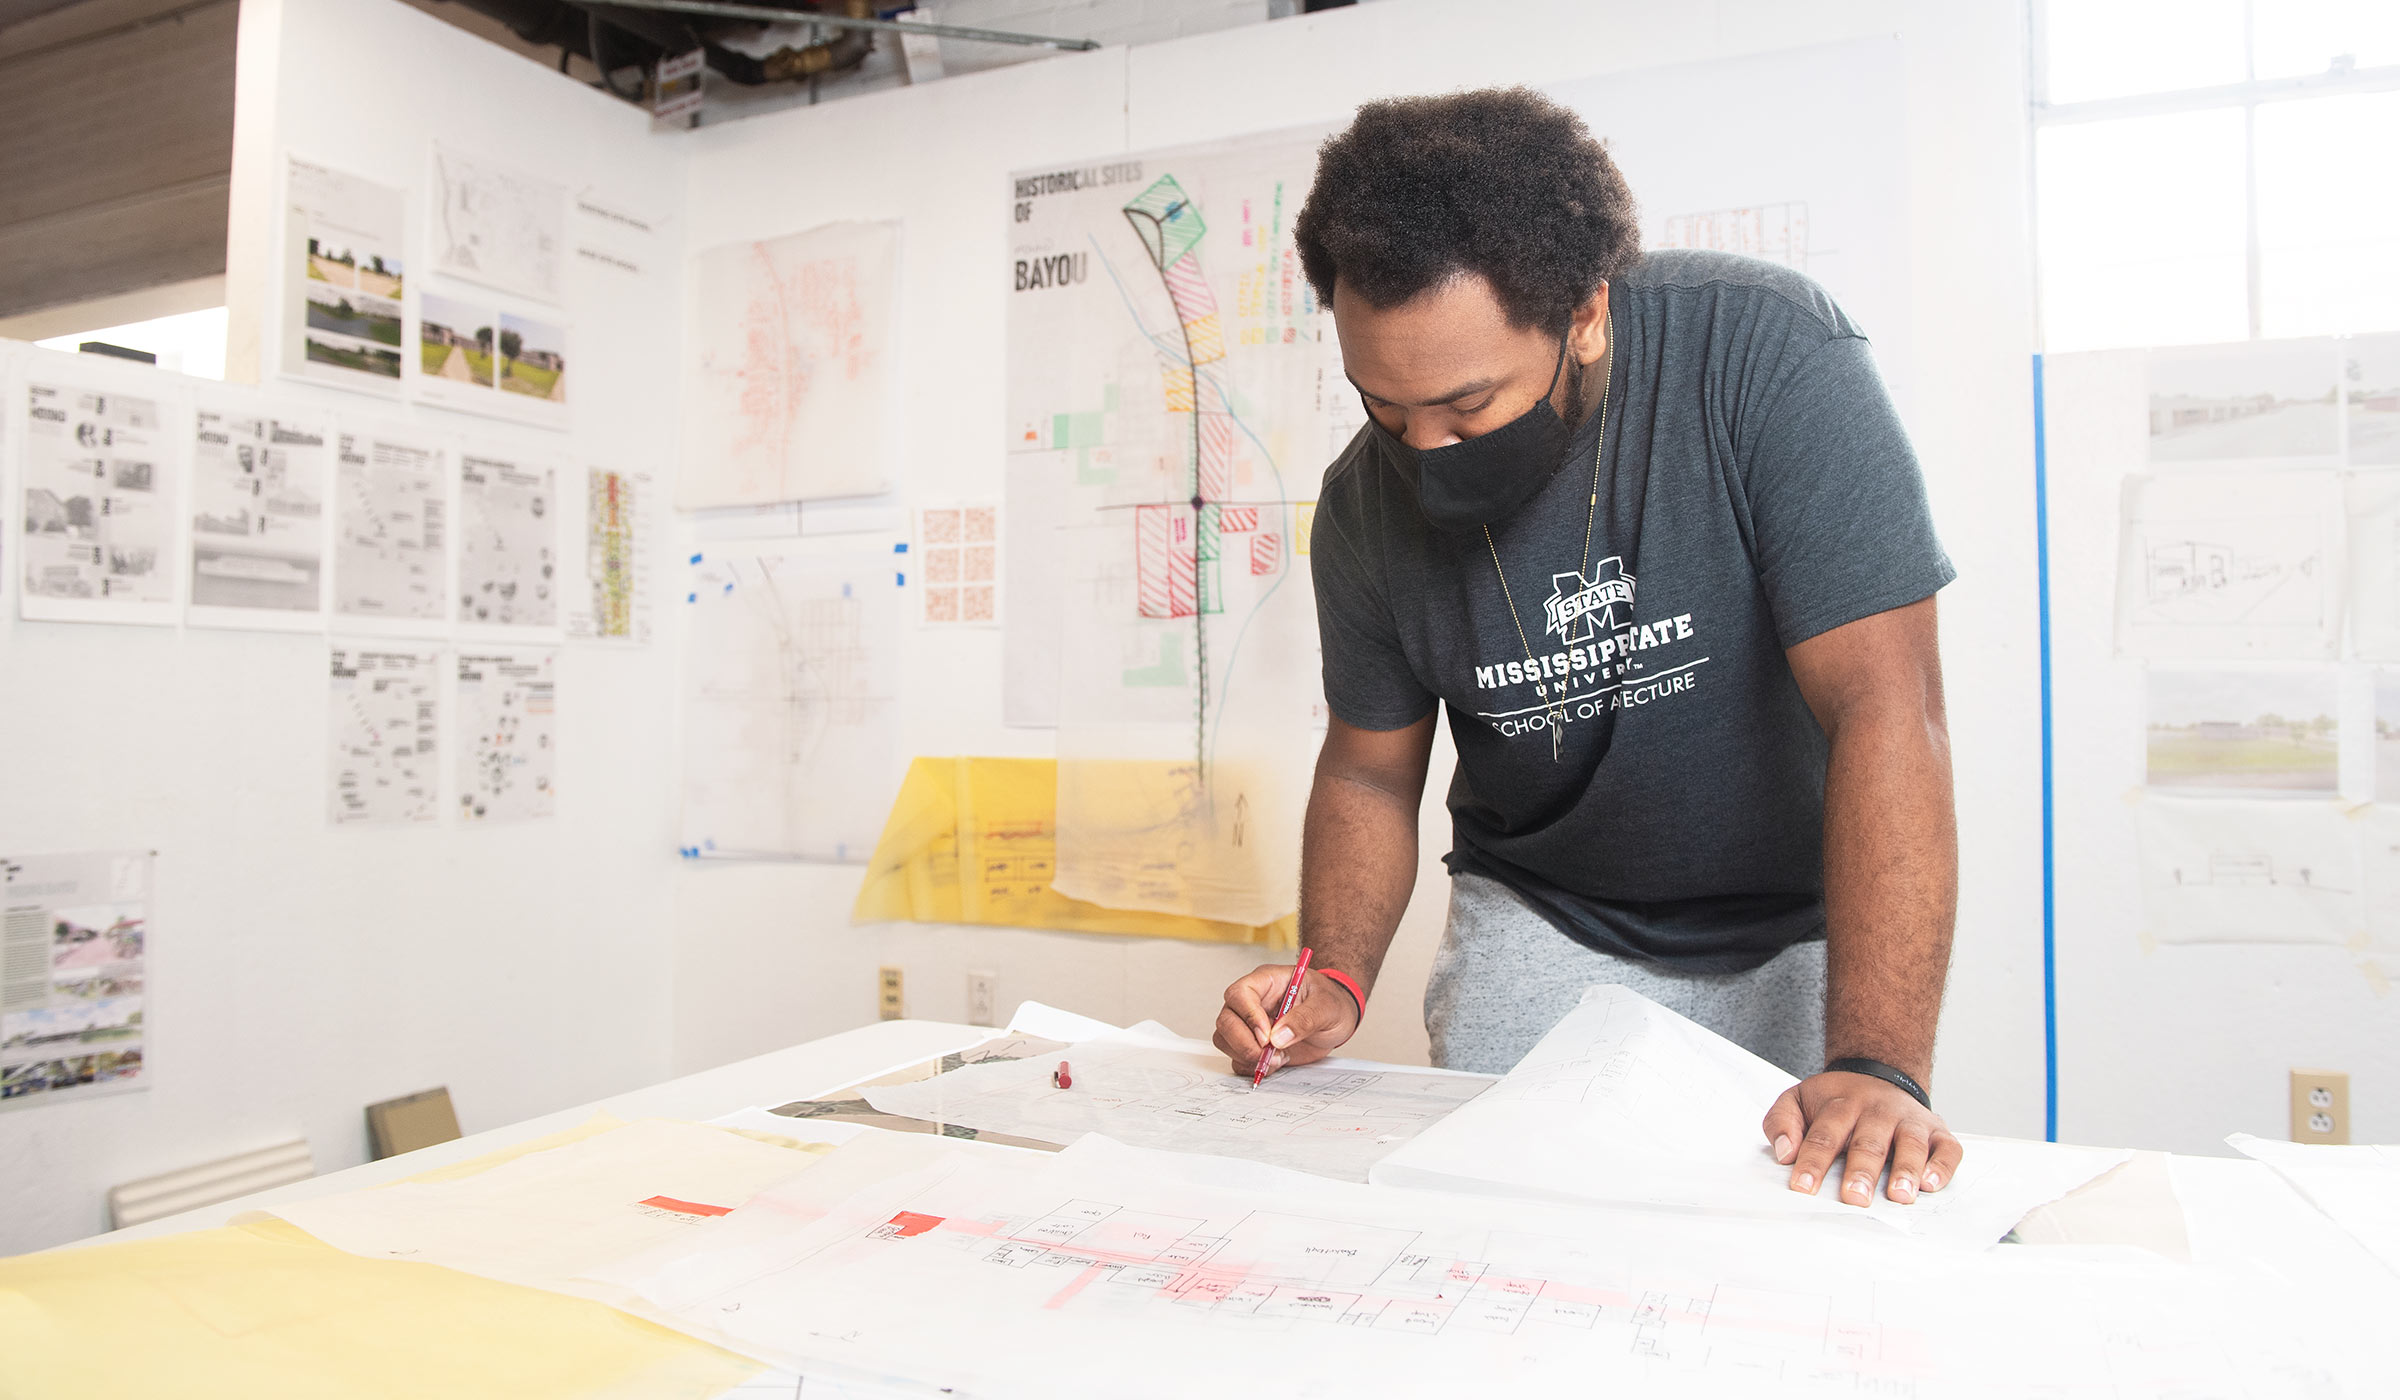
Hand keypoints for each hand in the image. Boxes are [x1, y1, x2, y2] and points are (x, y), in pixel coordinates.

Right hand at [1212, 964, 1360, 1077]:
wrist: (1338, 1019)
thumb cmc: (1331, 1002)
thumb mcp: (1327, 1005)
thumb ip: (1304, 1019)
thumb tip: (1279, 1037)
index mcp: (1267, 982)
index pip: (1240, 993)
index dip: (1248, 1015)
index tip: (1266, 1035)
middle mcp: (1253, 1002)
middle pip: (1226, 1020)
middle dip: (1244, 1042)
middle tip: (1270, 1052)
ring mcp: (1250, 1025)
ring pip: (1225, 1040)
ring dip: (1247, 1056)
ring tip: (1279, 1057)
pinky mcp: (1254, 1045)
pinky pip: (1237, 1059)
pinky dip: (1252, 1067)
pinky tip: (1277, 1062)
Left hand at [1762, 1071, 1963, 1205]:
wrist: (1878, 1072)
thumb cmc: (1836, 1100)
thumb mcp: (1799, 1100)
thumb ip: (1782, 1122)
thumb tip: (1783, 1152)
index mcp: (1842, 1104)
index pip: (1825, 1135)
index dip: (1813, 1162)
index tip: (1803, 1187)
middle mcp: (1878, 1111)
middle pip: (1869, 1142)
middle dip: (1862, 1171)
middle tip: (1854, 1198)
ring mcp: (1910, 1121)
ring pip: (1911, 1144)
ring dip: (1906, 1170)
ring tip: (1899, 1195)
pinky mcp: (1938, 1132)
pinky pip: (1947, 1149)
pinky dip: (1942, 1167)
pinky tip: (1931, 1184)